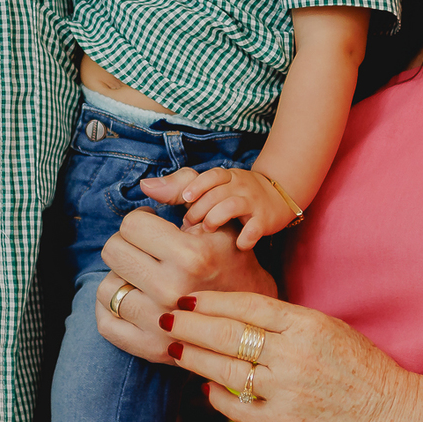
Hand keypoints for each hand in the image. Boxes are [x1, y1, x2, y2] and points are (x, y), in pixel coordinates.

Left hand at [97, 207, 276, 363]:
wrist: (251, 320)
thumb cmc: (232, 262)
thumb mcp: (218, 221)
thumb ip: (185, 189)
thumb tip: (145, 185)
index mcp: (190, 256)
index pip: (131, 224)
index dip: (142, 220)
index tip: (154, 226)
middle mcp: (171, 290)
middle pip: (113, 251)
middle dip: (129, 244)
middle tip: (147, 250)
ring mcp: (158, 324)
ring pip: (107, 286)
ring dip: (122, 277)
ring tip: (144, 276)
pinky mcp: (148, 349)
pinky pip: (105, 322)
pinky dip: (112, 308)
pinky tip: (133, 298)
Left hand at [153, 289, 415, 421]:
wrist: (390, 414)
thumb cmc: (360, 366)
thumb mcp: (328, 328)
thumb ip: (285, 322)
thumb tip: (235, 314)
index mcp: (307, 326)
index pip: (247, 305)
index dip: (212, 300)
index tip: (188, 297)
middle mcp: (294, 356)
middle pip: (227, 335)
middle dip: (190, 324)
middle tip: (165, 316)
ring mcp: (286, 392)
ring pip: (224, 370)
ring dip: (194, 357)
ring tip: (175, 346)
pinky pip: (237, 406)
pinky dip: (216, 395)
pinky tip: (204, 386)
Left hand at [175, 168, 292, 248]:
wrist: (278, 197)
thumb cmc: (233, 195)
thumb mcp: (209, 187)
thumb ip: (178, 187)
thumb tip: (144, 185)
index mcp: (226, 177)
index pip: (212, 176)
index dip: (198, 187)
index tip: (185, 200)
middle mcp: (240, 186)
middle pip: (216, 193)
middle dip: (200, 210)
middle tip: (189, 225)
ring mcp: (254, 203)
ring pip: (231, 206)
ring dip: (215, 219)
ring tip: (207, 230)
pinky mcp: (265, 221)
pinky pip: (255, 228)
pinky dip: (245, 237)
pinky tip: (237, 245)